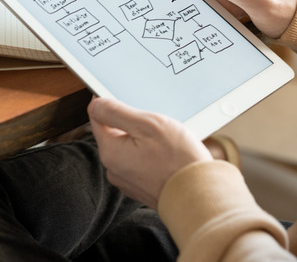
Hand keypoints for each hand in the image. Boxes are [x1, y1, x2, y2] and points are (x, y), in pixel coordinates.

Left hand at [88, 97, 211, 208]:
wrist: (200, 196)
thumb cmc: (178, 160)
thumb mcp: (148, 125)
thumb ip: (117, 112)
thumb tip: (96, 104)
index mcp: (110, 152)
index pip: (98, 117)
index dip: (112, 103)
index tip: (130, 100)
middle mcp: (114, 169)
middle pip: (115, 132)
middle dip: (134, 123)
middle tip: (157, 123)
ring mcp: (128, 180)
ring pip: (131, 147)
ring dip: (145, 139)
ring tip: (167, 140)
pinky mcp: (143, 187)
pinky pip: (142, 161)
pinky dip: (152, 154)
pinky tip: (169, 154)